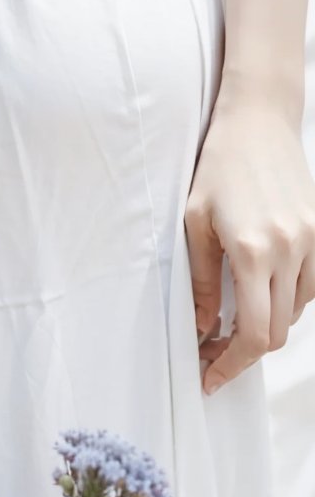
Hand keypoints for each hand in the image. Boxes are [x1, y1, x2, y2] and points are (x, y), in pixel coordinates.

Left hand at [184, 94, 314, 394]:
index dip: (230, 365)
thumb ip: (200, 281)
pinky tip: (261, 294)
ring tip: (232, 323)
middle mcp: (289, 251)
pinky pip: (310, 288)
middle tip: (213, 354)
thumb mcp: (194, 222)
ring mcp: (310, 242)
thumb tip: (202, 327)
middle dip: (243, 354)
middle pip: (276, 332)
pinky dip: (287, 303)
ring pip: (295, 313)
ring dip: (265, 328)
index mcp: (253, 251)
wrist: (259, 120)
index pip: (252, 334)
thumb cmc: (219, 165)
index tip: (209, 377)